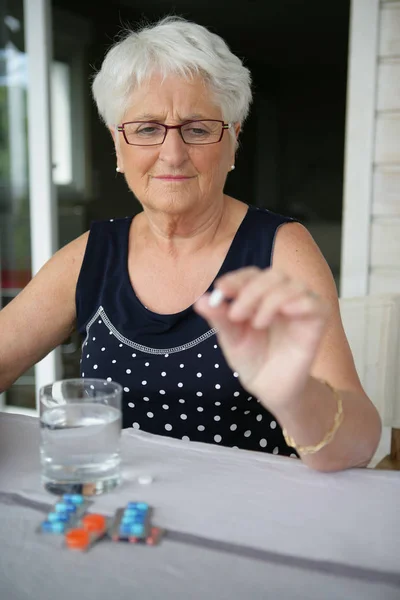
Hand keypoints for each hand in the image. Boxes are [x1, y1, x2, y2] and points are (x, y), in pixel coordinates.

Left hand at [194, 267, 329, 409]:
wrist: (271, 389)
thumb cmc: (252, 359)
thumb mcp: (231, 338)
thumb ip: (219, 319)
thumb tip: (200, 301)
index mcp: (260, 296)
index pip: (251, 275)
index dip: (237, 279)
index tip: (221, 289)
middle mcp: (282, 296)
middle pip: (272, 276)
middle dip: (251, 291)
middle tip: (236, 314)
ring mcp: (301, 306)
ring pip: (291, 285)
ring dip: (270, 300)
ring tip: (257, 324)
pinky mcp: (318, 321)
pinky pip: (313, 302)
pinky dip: (297, 303)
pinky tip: (283, 314)